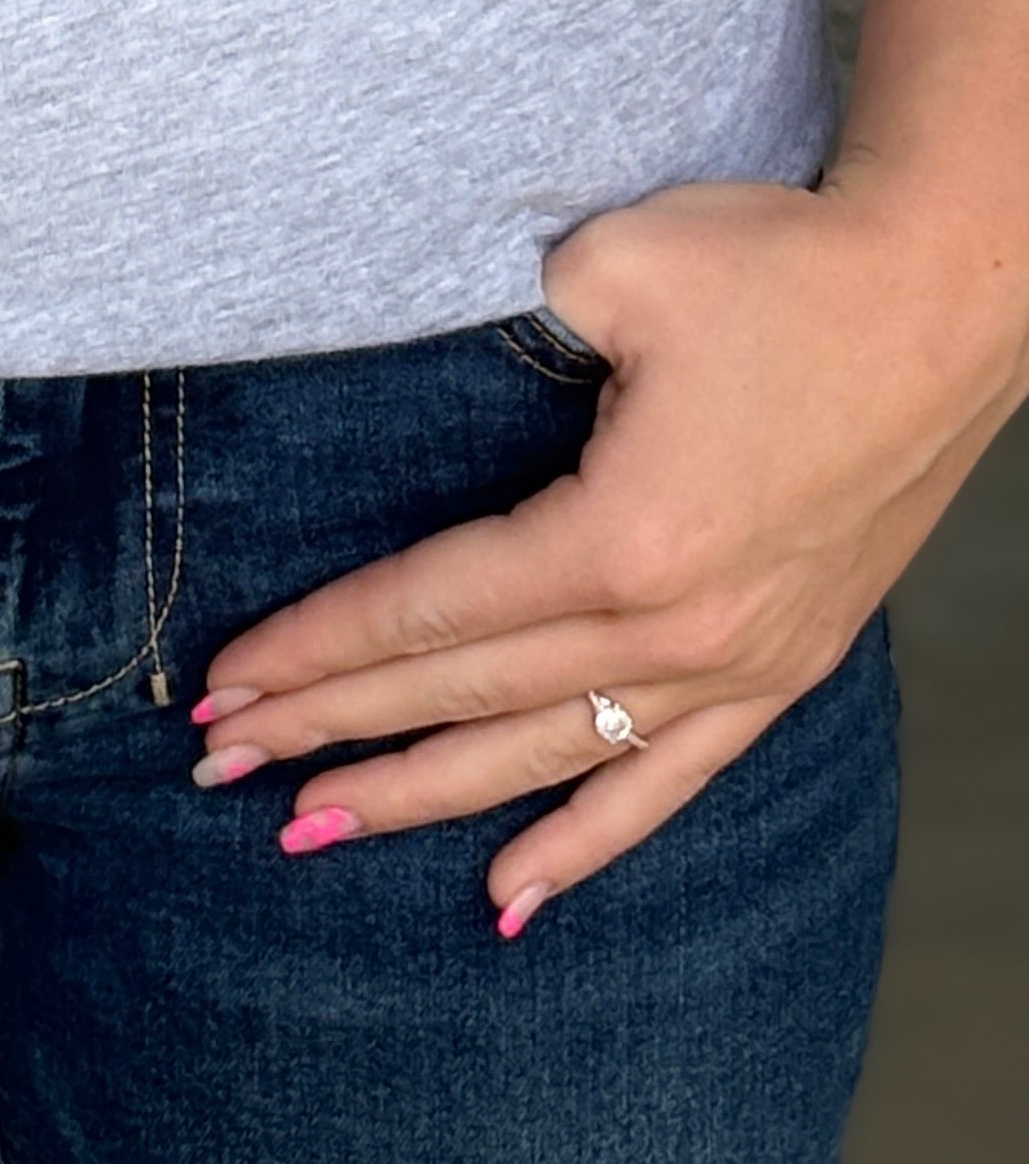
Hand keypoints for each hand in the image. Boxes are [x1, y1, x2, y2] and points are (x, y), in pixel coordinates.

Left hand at [191, 171, 1028, 930]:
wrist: (944, 299)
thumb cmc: (781, 266)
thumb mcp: (618, 263)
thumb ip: (506, 315)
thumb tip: (432, 350)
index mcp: (621, 537)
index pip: (428, 612)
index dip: (317, 648)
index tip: (223, 686)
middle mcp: (674, 629)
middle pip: (464, 696)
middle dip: (330, 732)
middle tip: (217, 768)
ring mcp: (734, 663)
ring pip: (546, 758)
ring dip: (423, 798)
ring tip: (313, 830)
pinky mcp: (781, 667)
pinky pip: (665, 784)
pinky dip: (583, 843)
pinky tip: (508, 900)